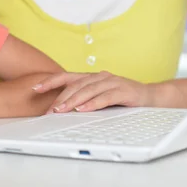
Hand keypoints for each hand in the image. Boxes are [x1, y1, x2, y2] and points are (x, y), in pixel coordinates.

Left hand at [32, 71, 154, 113]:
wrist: (151, 97)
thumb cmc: (122, 98)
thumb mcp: (100, 97)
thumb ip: (84, 99)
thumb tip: (60, 110)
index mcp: (91, 77)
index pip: (67, 77)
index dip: (50, 81)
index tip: (35, 87)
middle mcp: (99, 76)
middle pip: (75, 85)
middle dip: (60, 97)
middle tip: (50, 110)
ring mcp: (111, 82)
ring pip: (88, 90)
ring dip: (73, 100)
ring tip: (62, 110)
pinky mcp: (123, 90)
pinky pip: (105, 97)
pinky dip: (93, 103)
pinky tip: (83, 109)